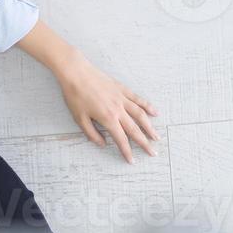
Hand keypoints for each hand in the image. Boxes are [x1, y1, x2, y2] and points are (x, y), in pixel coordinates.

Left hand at [55, 49, 158, 163]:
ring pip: (140, 115)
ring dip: (150, 127)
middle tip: (153, 153)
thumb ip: (91, 133)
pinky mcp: (122, 89)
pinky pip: (138, 99)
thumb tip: (102, 144)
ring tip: (157, 137)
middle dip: (144, 143)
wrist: (76, 72)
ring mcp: (122, 99)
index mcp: (108, 119)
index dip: (127, 151)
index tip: (132, 160)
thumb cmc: (75, 95)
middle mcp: (118, 110)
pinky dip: (148, 106)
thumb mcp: (79, 118)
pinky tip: (155, 112)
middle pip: (135, 130)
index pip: (121, 139)